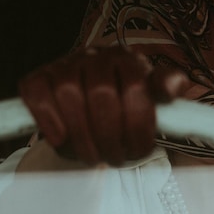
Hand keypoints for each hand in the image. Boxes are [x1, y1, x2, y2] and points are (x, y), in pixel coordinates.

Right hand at [18, 48, 188, 165]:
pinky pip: (37, 94)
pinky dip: (49, 120)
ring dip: (82, 135)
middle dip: (109, 135)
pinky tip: (61, 139)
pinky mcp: (38, 78)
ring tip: (92, 157)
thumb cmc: (124, 108)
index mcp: (127, 59)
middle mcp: (96, 56)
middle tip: (114, 158)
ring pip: (68, 94)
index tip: (139, 149)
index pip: (135, 86)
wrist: (89, 112)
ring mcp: (65, 65)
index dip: (138, 123)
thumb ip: (166, 91)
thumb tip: (176, 84)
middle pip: (101, 94)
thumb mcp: (151, 101)